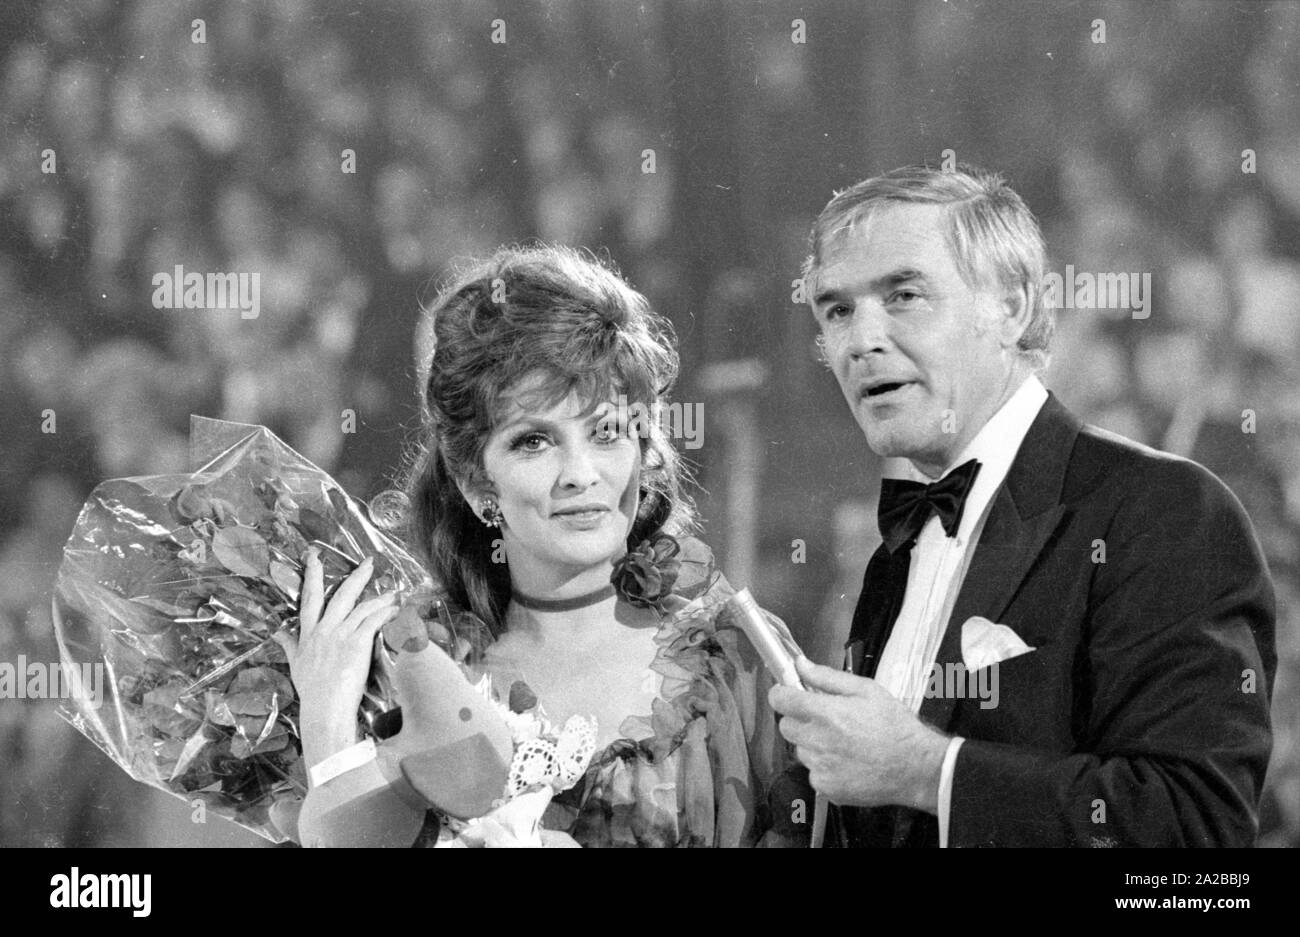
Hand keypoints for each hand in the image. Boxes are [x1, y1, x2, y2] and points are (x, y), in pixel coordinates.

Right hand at [272, 550, 398, 767]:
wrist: (324, 710)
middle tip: (369, 562)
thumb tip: (278, 633)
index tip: (314, 557)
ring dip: (380, 597)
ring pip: (361, 606)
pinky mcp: (355, 643)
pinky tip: (396, 609)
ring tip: (394, 591)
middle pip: (339, 595)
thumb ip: (289, 645)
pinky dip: (385, 612)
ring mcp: (339, 636)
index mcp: (309, 634)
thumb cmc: (312, 691)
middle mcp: (323, 631)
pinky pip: (373, 621)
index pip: (309, 599)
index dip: (312, 576)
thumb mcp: (295, 665)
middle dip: (355, 576)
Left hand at [768, 656, 949, 811]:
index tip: (790, 694)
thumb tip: (801, 665)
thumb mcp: (866, 690)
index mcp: (825, 713)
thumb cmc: (895, 726)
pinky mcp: (826, 787)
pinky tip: (847, 763)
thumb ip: (827, 677)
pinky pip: (813, 773)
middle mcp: (818, 741)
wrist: (916, 767)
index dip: (782, 694)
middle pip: (786, 727)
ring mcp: (820, 767)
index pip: (780, 700)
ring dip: (813, 745)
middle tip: (825, 720)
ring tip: (843, 744)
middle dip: (800, 720)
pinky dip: (825, 768)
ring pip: (801, 751)